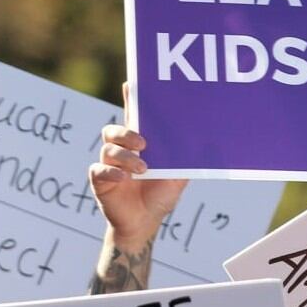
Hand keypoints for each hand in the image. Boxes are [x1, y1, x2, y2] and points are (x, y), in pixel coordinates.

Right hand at [89, 82, 187, 248]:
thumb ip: (185, 158)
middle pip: (113, 130)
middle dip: (126, 132)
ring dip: (125, 157)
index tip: (130, 83)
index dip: (130, 99)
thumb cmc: (160, 195)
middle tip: (143, 144)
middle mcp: (121, 150)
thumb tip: (207, 142)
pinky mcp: (100, 180)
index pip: (133, 117)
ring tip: (142, 169)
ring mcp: (109, 164)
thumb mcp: (178, 176)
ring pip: (108, 148)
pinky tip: (125, 178)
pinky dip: (112, 172)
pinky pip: (99, 170)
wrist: (145, 222)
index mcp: (138, 144)